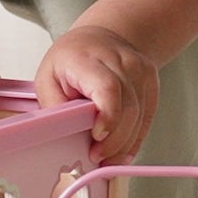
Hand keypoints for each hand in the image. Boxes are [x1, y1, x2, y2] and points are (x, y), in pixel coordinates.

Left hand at [34, 23, 158, 165]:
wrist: (100, 38)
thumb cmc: (71, 59)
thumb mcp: (47, 78)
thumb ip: (54, 106)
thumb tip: (61, 135)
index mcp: (88, 59)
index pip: (108, 88)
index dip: (107, 117)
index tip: (97, 137)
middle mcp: (119, 61)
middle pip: (127, 107)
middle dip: (114, 140)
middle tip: (97, 157)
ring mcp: (139, 70)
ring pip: (139, 115)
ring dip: (125, 144)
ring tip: (108, 159)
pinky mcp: (151, 82)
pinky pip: (147, 116)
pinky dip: (136, 138)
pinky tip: (123, 151)